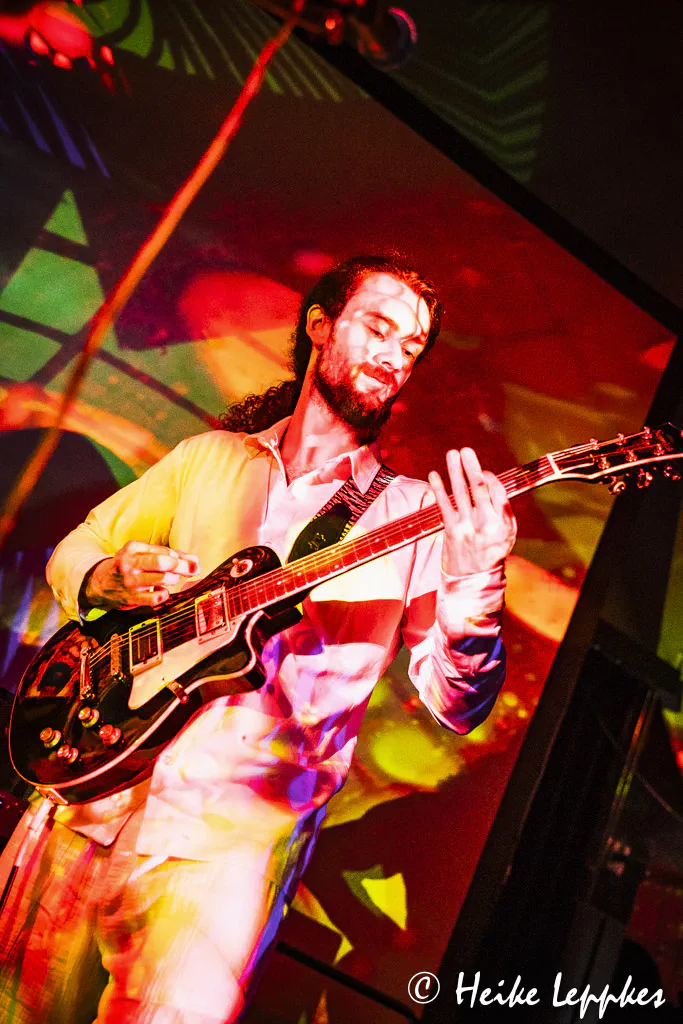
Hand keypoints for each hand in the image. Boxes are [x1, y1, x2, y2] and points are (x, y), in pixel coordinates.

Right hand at [81, 542, 200, 610]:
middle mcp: (129, 562)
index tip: (194, 563)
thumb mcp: (142, 555)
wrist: (99, 583)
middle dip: (182, 566)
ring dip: (172, 579)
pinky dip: (163, 595)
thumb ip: (168, 555)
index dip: (182, 558)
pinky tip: (162, 592)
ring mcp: (129, 580)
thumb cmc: (129, 567)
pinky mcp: (130, 597)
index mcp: (133, 548)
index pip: (165, 551)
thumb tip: (195, 561)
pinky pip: (154, 597)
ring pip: (161, 578)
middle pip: (163, 562)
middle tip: (192, 570)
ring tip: (172, 580)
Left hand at [428, 448, 515, 576]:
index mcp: (503, 523)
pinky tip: (434, 475)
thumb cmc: (492, 551)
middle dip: (471, 467)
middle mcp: (485, 524)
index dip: (489, 478)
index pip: (497, 492)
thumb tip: (493, 482)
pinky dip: (439, 489)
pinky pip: (444, 505)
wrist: (473, 579)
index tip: (482, 471)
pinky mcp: (451, 531)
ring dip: (455, 471)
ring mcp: (466, 527)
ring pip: (460, 493)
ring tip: (452, 454)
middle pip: (478, 489)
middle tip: (465, 450)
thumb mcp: (507, 534)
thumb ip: (503, 510)